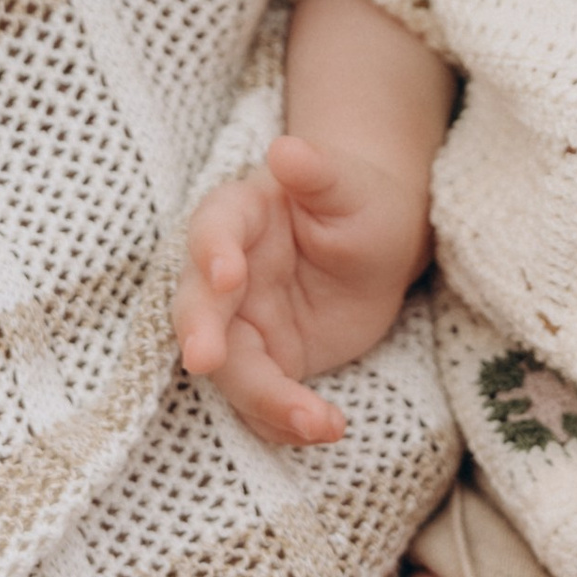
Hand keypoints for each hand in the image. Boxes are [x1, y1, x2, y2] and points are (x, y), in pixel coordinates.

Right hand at [173, 136, 422, 441]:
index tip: (226, 274)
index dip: (212, 251)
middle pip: (197, 307)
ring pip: (229, 368)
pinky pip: (262, 401)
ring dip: (262, 398)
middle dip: (200, 333)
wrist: (380, 246)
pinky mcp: (266, 362)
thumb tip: (288, 149)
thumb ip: (318, 170)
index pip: (213, 229)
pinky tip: (325, 428)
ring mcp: (241, 323)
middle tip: (205, 358)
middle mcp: (227, 274)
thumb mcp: (351, 185)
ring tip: (314, 420)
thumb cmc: (361, 202)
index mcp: (241, 215)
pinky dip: (284, 422)